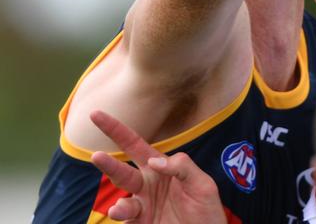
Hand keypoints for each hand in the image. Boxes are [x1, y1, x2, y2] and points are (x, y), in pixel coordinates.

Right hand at [90, 110, 225, 223]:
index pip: (134, 144)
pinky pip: (126, 219)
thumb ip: (182, 167)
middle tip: (96, 155)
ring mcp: (142, 207)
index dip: (116, 130)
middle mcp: (147, 185)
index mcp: (160, 168)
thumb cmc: (208, 211)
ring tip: (122, 208)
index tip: (95, 114)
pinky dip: (122, 215)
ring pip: (122, 198)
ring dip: (118, 204)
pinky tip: (123, 213)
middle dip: (107, 163)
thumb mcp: (203, 184)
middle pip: (121, 170)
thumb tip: (153, 160)